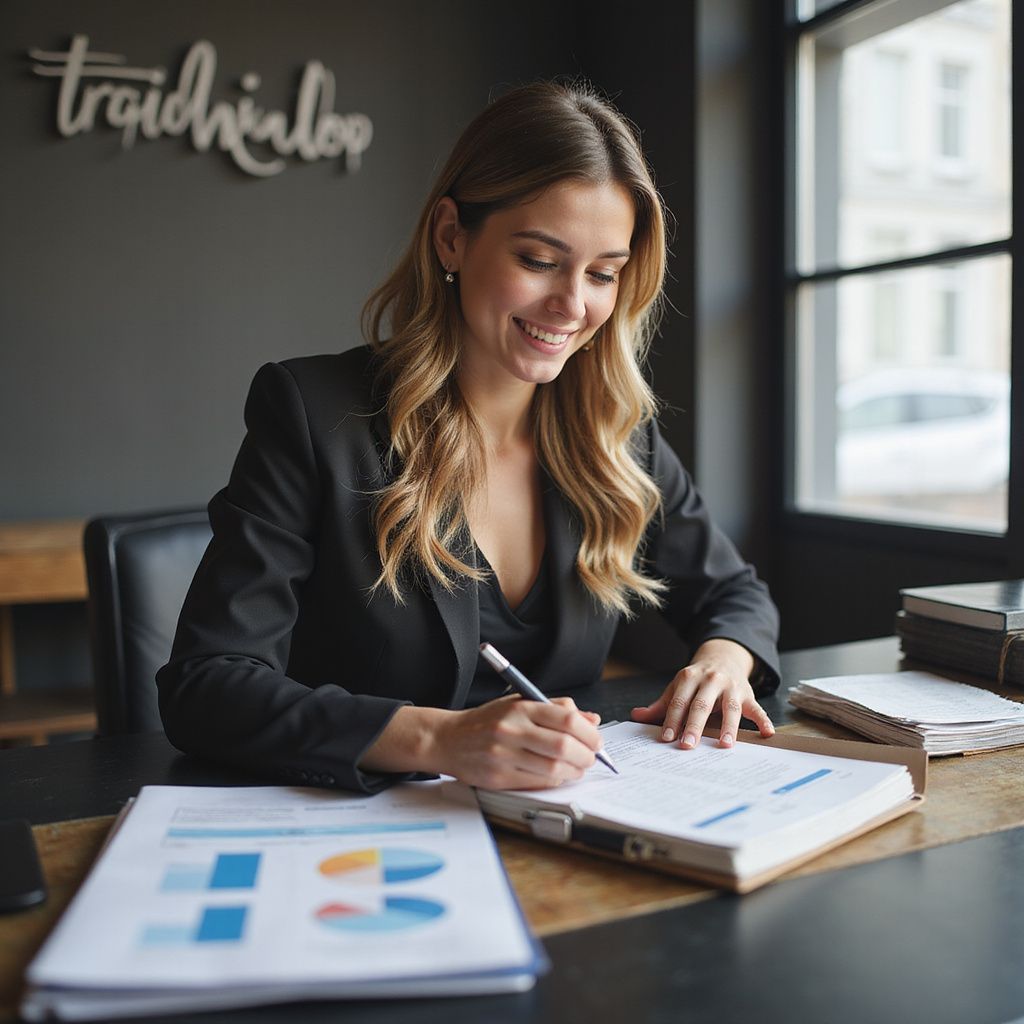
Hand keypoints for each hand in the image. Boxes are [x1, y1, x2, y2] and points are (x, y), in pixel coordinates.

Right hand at [433, 696, 602, 789]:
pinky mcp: (498, 777)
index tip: (596, 740)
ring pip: (553, 769)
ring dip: (574, 771)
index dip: (589, 733)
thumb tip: (591, 719)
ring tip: (577, 768)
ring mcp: (504, 755)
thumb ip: (556, 708)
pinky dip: (555, 780)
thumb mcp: (519, 703)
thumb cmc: (487, 721)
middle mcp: (512, 729)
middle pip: (563, 746)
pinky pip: (538, 782)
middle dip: (586, 755)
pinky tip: (558, 775)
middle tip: (592, 758)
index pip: (567, 719)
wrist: (447, 739)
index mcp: (520, 707)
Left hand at [630, 639, 773, 748]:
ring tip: (724, 745)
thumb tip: (636, 715)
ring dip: (728, 726)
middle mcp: (710, 680)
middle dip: (694, 726)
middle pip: (701, 704)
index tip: (666, 738)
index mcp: (689, 677)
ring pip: (730, 707)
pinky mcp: (748, 694)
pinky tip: (766, 733)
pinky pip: (756, 708)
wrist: (723, 657)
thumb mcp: (678, 687)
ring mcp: (731, 686)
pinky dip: (763, 720)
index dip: (672, 720)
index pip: (679, 701)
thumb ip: (661, 704)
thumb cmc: (697, 679)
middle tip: (688, 745)